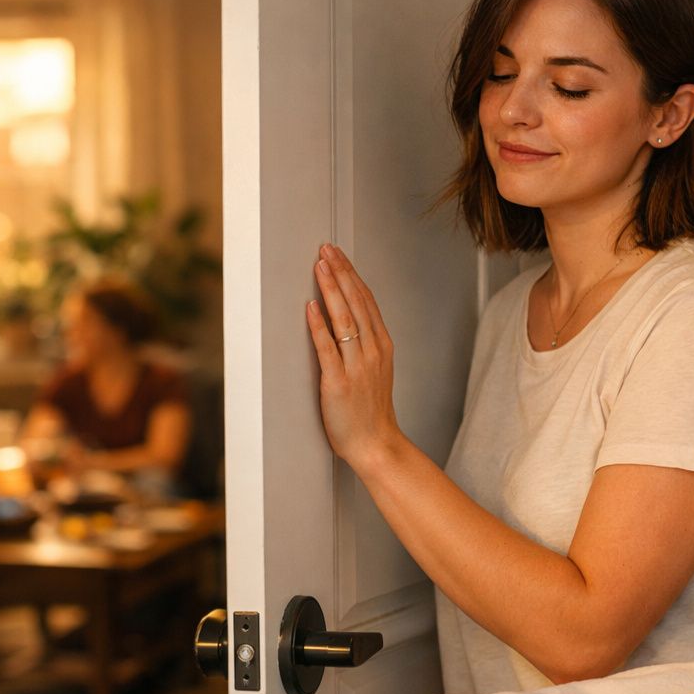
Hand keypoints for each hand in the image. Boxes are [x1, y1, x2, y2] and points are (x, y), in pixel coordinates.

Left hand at [306, 243, 402, 467]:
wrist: (376, 444)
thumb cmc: (371, 411)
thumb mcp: (375, 370)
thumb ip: (364, 345)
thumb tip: (345, 320)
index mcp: (382, 346)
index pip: (366, 301)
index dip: (351, 275)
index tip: (337, 255)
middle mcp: (372, 351)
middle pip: (356, 303)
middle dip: (340, 273)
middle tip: (326, 250)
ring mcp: (357, 366)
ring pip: (344, 319)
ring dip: (331, 290)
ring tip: (320, 267)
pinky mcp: (338, 383)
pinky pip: (328, 348)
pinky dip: (318, 326)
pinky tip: (311, 307)